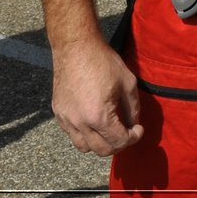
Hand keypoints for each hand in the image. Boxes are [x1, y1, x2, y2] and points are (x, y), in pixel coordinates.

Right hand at [50, 36, 144, 154]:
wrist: (75, 47)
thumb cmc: (103, 61)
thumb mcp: (127, 82)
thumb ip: (133, 108)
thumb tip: (134, 123)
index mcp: (99, 116)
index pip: (119, 142)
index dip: (133, 137)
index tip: (138, 129)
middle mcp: (80, 123)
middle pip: (102, 150)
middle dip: (118, 144)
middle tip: (126, 132)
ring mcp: (66, 119)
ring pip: (84, 147)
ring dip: (99, 143)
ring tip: (109, 130)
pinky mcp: (58, 113)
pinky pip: (72, 134)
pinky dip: (85, 135)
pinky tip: (93, 121)